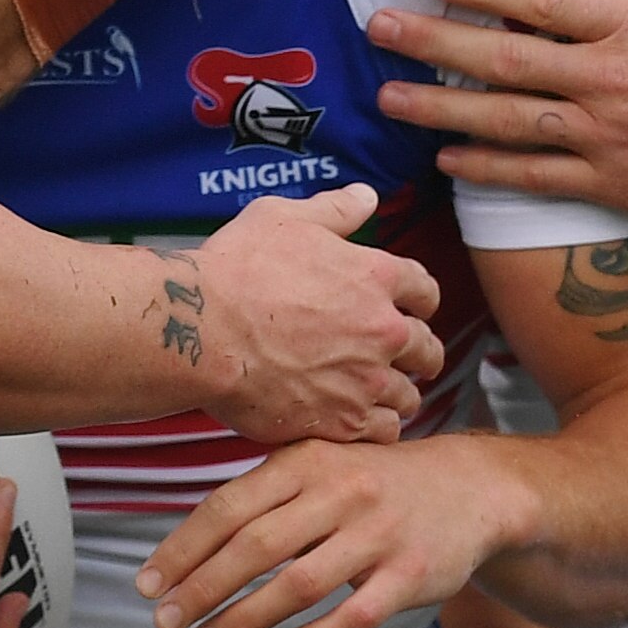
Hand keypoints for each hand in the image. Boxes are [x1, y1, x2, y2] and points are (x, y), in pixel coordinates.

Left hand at [135, 435, 527, 627]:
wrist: (470, 487)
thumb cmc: (370, 481)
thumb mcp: (318, 465)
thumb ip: (261, 495)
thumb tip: (185, 548)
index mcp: (306, 462)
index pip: (228, 507)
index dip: (182, 549)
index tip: (146, 584)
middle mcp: (340, 493)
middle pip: (254, 548)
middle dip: (201, 590)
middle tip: (163, 622)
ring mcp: (378, 535)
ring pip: (297, 586)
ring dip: (243, 620)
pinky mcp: (410, 576)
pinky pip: (352, 617)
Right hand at [186, 186, 444, 445]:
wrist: (201, 329)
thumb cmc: (236, 269)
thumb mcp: (283, 218)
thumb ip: (333, 210)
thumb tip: (366, 196)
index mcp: (376, 277)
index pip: (425, 290)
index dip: (419, 300)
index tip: (411, 309)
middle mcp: (383, 330)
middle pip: (426, 348)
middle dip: (419, 353)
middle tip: (406, 360)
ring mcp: (365, 380)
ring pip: (408, 396)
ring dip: (397, 393)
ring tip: (379, 395)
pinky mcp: (342, 421)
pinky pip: (384, 432)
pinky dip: (377, 427)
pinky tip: (360, 421)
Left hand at [372, 0, 627, 221]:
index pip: (542, 1)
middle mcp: (614, 80)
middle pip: (506, 62)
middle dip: (435, 45)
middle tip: (378, 30)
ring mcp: (612, 137)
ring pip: (508, 124)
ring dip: (442, 113)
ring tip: (388, 99)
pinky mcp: (619, 184)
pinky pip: (539, 178)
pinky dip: (488, 172)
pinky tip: (446, 161)